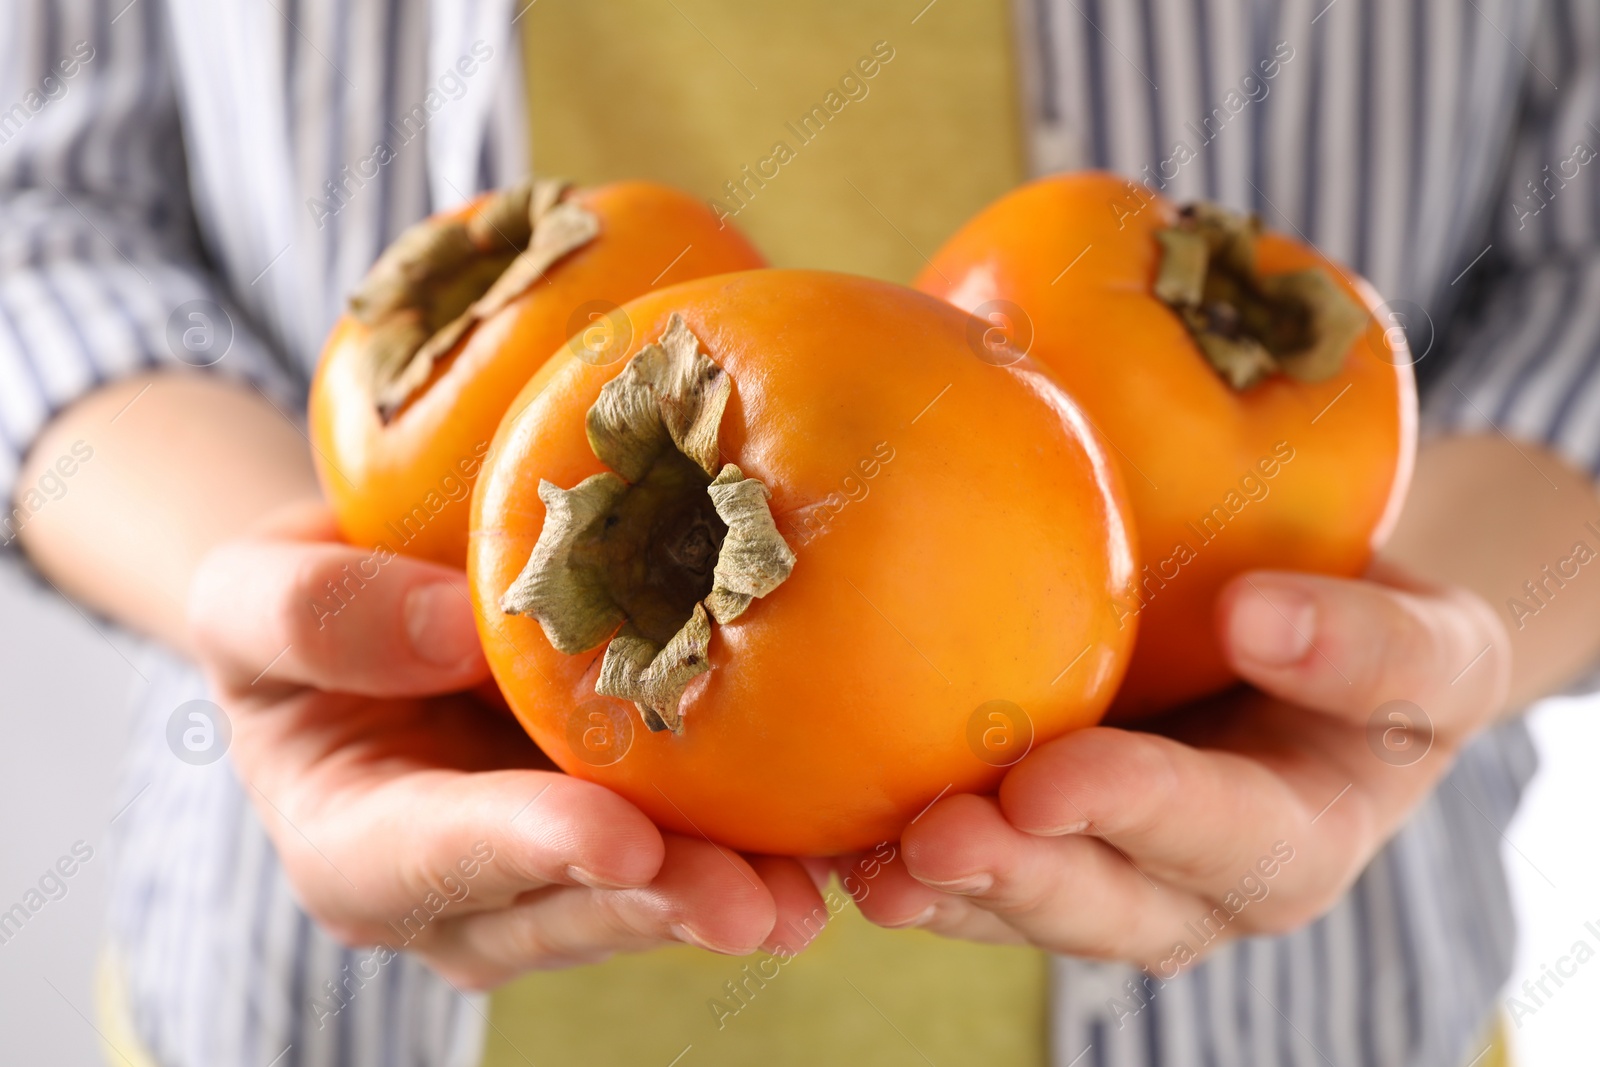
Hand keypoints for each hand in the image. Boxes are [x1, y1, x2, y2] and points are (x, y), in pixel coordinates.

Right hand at [187, 501, 824, 988]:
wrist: (369, 607)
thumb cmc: (301, 602)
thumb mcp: (250, 591)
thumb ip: (314, 614)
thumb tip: (451, 626)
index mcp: (354, 843)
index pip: (435, 856)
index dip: (527, 851)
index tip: (618, 838)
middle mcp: (457, 890)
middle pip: (563, 909)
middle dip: (661, 905)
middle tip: (761, 904)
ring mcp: (546, 874)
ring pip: (642, 900)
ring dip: (732, 891)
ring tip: (818, 888)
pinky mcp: (624, 832)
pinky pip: (692, 845)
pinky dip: (762, 841)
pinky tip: (836, 833)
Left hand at [846, 566, 1509, 966]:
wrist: (1307, 643)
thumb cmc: (1376, 643)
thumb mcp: (1432, 642)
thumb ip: (1371, 643)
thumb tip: (1258, 614)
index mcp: (1296, 841)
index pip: (1225, 836)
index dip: (1141, 813)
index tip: (1051, 782)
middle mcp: (1193, 886)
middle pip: (1104, 905)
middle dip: (1017, 880)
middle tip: (930, 842)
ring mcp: (1105, 871)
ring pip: (1018, 905)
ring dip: (938, 889)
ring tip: (860, 861)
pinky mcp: (1031, 837)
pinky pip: (964, 864)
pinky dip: (894, 851)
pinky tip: (826, 829)